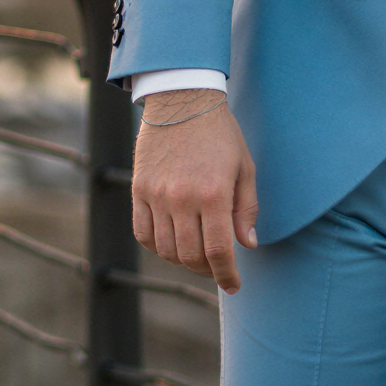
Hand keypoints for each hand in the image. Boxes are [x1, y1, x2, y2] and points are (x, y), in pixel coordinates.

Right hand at [131, 89, 257, 293]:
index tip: (233, 285)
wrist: (183, 99)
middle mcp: (182, 198)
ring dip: (183, 261)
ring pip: (165, 250)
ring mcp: (156, 195)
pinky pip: (143, 233)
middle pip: (190, 256)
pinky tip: (173, 241)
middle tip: (217, 269)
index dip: (227, 275)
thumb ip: (246, 209)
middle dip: (207, 271)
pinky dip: (157, 246)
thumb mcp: (245, 167)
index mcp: (213, 193)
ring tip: (197, 254)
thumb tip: (247, 245)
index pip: (219, 251)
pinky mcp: (139, 189)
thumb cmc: (220, 133)